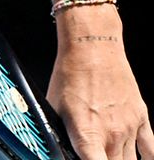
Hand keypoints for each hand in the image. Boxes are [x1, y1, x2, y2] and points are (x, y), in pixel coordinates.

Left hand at [48, 28, 151, 159]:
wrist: (92, 48)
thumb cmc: (70, 74)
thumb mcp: (53, 106)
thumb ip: (60, 134)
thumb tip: (61, 150)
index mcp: (87, 136)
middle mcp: (111, 136)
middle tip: (95, 153)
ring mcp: (130, 129)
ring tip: (109, 154)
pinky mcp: (141, 119)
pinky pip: (149, 150)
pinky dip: (146, 158)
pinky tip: (139, 158)